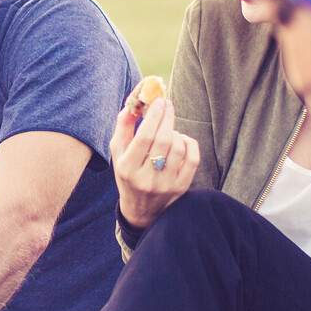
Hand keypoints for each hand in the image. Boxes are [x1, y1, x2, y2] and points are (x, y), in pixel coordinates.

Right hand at [109, 89, 199, 231]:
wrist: (141, 209)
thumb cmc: (128, 173)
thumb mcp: (118, 153)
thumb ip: (123, 127)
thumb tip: (133, 104)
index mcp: (127, 168)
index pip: (144, 137)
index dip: (153, 116)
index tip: (158, 101)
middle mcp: (147, 179)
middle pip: (162, 141)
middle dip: (166, 118)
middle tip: (167, 104)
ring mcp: (166, 184)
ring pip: (178, 148)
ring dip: (174, 131)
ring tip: (168, 129)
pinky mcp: (181, 187)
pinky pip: (192, 159)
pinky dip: (189, 143)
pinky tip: (181, 140)